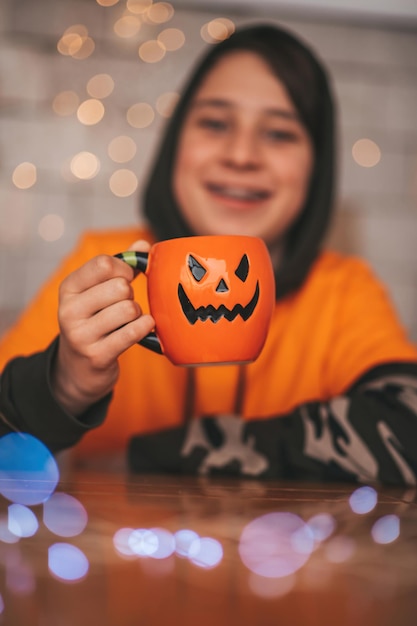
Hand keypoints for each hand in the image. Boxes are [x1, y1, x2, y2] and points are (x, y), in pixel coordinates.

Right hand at [52, 240, 154, 415]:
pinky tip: (144, 328)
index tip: (125, 278)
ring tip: (128, 321)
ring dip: (137, 314)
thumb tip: (143, 246)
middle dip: (130, 295)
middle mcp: (69, 310)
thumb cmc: (94, 321)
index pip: (104, 263)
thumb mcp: (97, 292)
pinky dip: (144, 328)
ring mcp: (81, 335)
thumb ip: (120, 266)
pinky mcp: (97, 356)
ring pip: (128, 309)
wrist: (78, 369)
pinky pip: (133, 332)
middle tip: (124, 305)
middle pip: (119, 286)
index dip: (124, 268)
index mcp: (68, 288)